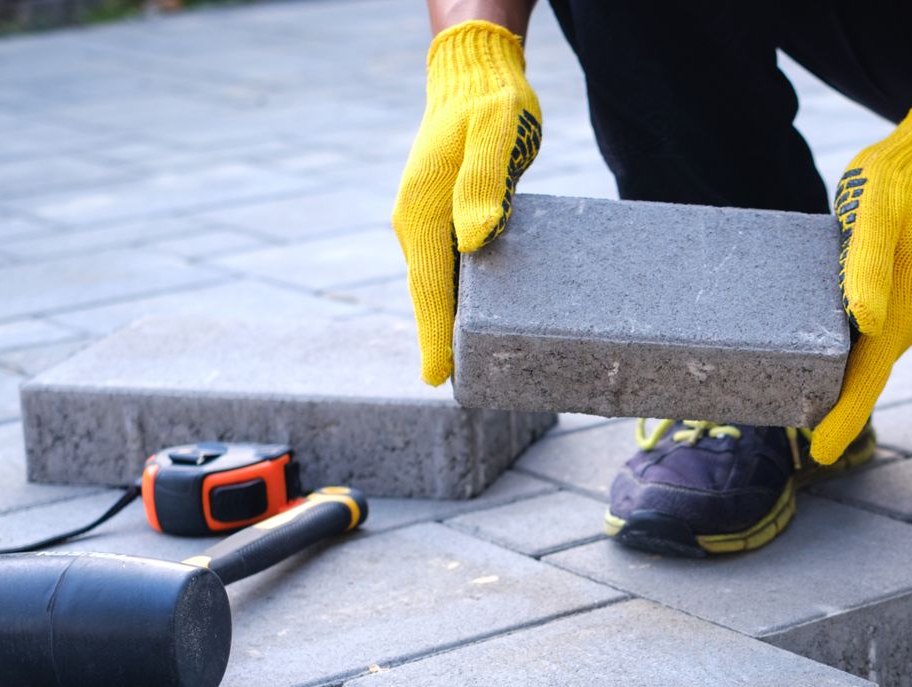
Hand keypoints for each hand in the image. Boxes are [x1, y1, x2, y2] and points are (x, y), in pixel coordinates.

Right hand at [392, 20, 541, 384]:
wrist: (475, 75)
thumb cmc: (491, 103)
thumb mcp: (495, 136)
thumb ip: (484, 185)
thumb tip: (476, 239)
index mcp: (423, 210)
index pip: (429, 287)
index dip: (434, 336)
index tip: (438, 379)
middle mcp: (416, 221)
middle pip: (429, 294)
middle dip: (440, 340)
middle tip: (455, 386)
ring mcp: (428, 220)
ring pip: (438, 283)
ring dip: (449, 322)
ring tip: (467, 365)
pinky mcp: (445, 216)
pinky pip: (451, 266)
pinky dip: (460, 296)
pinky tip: (480, 318)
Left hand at [809, 102, 911, 464]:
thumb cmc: (897, 186)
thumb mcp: (875, 217)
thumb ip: (869, 269)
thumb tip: (867, 324)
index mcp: (902, 313)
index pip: (869, 379)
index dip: (844, 418)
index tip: (819, 451)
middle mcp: (902, 322)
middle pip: (863, 378)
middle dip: (833, 408)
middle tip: (790, 430)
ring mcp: (898, 312)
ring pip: (862, 359)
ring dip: (833, 383)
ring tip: (791, 403)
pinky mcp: (887, 297)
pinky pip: (860, 337)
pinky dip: (837, 353)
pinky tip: (808, 354)